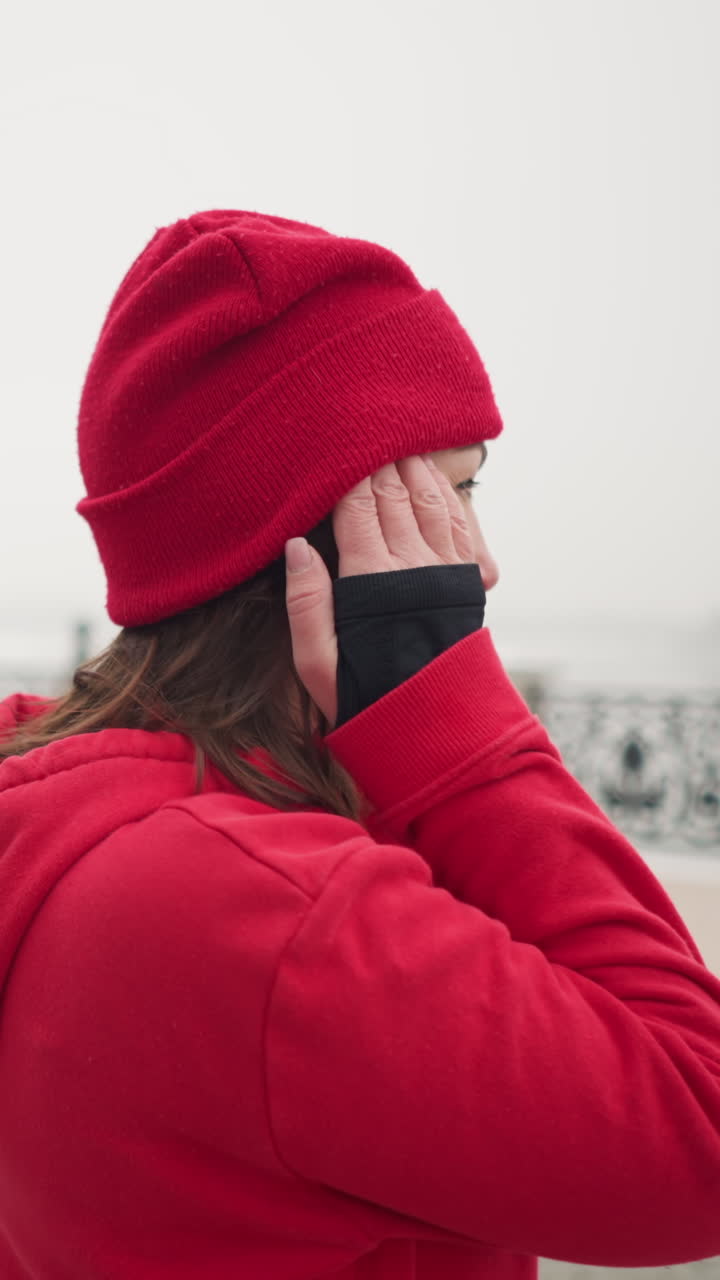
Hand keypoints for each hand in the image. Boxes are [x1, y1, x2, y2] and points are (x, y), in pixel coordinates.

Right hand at [284, 454, 475, 730]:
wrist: (432, 730)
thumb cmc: (362, 697)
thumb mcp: (317, 663)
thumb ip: (306, 603)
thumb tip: (297, 544)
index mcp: (371, 582)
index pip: (358, 508)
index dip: (349, 472)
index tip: (338, 441)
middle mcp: (413, 568)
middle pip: (393, 496)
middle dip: (379, 458)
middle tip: (366, 425)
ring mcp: (444, 572)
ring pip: (429, 501)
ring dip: (412, 467)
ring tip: (397, 439)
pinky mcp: (464, 582)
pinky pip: (455, 524)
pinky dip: (442, 493)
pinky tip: (431, 477)